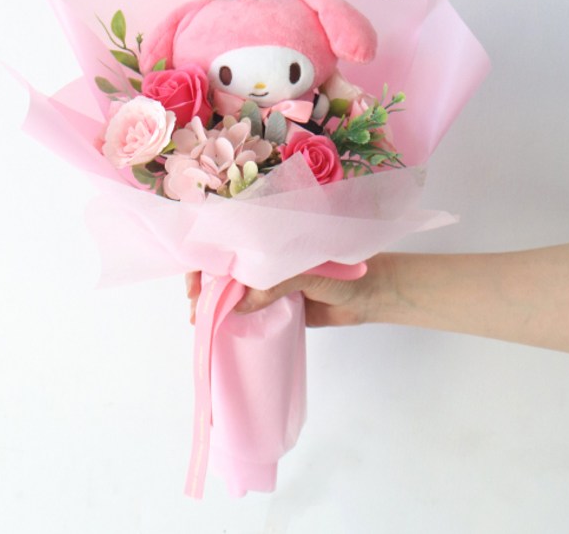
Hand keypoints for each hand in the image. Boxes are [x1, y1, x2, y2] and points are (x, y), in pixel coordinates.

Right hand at [185, 254, 398, 326]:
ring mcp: (269, 282)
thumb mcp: (307, 271)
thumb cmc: (346, 272)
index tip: (194, 282)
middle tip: (195, 311)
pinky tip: (220, 329)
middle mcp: (264, 258)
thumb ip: (273, 284)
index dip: (204, 258)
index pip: (227, 242)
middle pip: (223, 267)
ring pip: (232, 290)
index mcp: (269, 239)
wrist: (374, 295)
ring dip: (214, 304)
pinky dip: (232, 318)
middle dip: (203, 285)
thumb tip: (236, 306)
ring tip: (201, 323)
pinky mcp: (277, 305)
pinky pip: (249, 311)